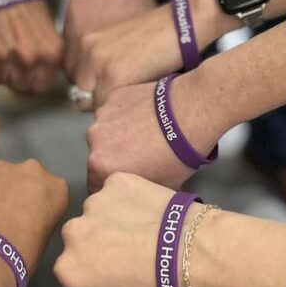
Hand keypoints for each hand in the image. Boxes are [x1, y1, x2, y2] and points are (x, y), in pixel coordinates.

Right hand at [0, 0, 62, 92]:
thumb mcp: (47, 26)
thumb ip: (45, 51)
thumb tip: (40, 69)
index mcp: (52, 53)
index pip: (44, 85)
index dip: (36, 79)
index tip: (31, 73)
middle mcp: (32, 59)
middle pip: (25, 87)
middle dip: (20, 79)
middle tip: (14, 66)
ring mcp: (8, 59)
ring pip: (6, 83)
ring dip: (3, 76)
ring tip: (1, 59)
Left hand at [0, 160, 68, 286]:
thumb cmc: (16, 260)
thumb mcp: (41, 242)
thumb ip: (36, 221)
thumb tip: (22, 222)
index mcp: (54, 188)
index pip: (47, 191)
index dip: (32, 205)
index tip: (22, 220)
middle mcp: (29, 169)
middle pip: (20, 176)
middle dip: (10, 191)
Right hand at [55, 172, 192, 286]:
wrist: (193, 252)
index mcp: (69, 268)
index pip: (75, 273)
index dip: (95, 278)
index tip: (116, 279)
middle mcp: (73, 232)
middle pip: (83, 239)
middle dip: (99, 246)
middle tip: (131, 253)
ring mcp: (94, 202)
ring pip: (99, 212)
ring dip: (113, 220)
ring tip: (145, 229)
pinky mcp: (116, 181)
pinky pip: (119, 191)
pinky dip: (130, 198)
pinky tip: (151, 210)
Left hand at [75, 0, 223, 107]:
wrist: (183, 23)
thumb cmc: (161, 39)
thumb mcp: (123, 49)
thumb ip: (106, 69)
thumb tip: (100, 100)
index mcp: (87, 44)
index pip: (79, 86)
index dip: (98, 96)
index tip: (117, 97)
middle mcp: (87, 52)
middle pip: (82, 98)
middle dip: (102, 104)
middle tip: (126, 103)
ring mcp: (99, 63)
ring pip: (96, 104)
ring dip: (114, 109)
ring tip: (135, 103)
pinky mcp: (114, 75)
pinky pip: (111, 106)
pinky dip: (126, 109)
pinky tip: (142, 101)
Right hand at [87, 72, 216, 192]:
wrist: (190, 115)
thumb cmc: (176, 156)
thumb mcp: (158, 187)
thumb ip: (136, 189)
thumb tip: (137, 191)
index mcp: (99, 165)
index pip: (96, 184)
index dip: (112, 186)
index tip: (127, 183)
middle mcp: (95, 139)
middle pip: (100, 155)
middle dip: (115, 159)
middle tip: (139, 158)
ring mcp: (103, 114)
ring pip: (107, 132)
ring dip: (119, 136)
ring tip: (145, 135)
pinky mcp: (115, 95)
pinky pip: (116, 111)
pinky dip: (127, 116)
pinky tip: (147, 118)